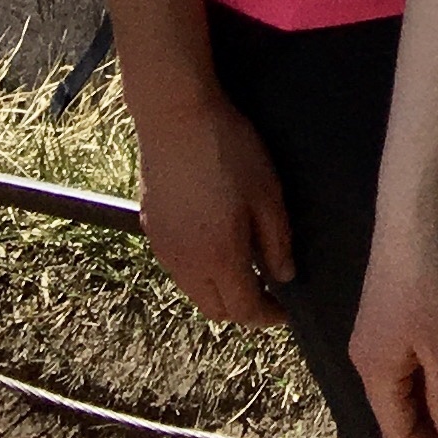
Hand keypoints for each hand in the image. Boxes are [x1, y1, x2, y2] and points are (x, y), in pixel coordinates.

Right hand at [130, 86, 294, 327]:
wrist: (175, 120)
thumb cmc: (229, 152)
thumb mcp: (267, 193)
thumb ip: (277, 241)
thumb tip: (284, 276)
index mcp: (219, 260)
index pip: (244, 310)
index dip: (268, 317)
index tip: (286, 311)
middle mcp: (186, 266)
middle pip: (216, 309)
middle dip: (243, 308)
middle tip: (267, 290)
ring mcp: (164, 250)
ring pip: (194, 291)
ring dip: (219, 290)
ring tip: (243, 266)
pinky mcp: (151, 231)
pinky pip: (178, 268)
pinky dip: (199, 271)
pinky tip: (214, 242)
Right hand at [350, 215, 437, 437]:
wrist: (411, 224)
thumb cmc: (428, 286)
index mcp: (376, 375)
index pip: (398, 433)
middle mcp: (366, 362)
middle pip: (395, 414)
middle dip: (431, 432)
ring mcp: (372, 340)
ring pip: (399, 390)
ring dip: (431, 406)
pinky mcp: (382, 320)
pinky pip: (401, 368)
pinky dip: (425, 381)